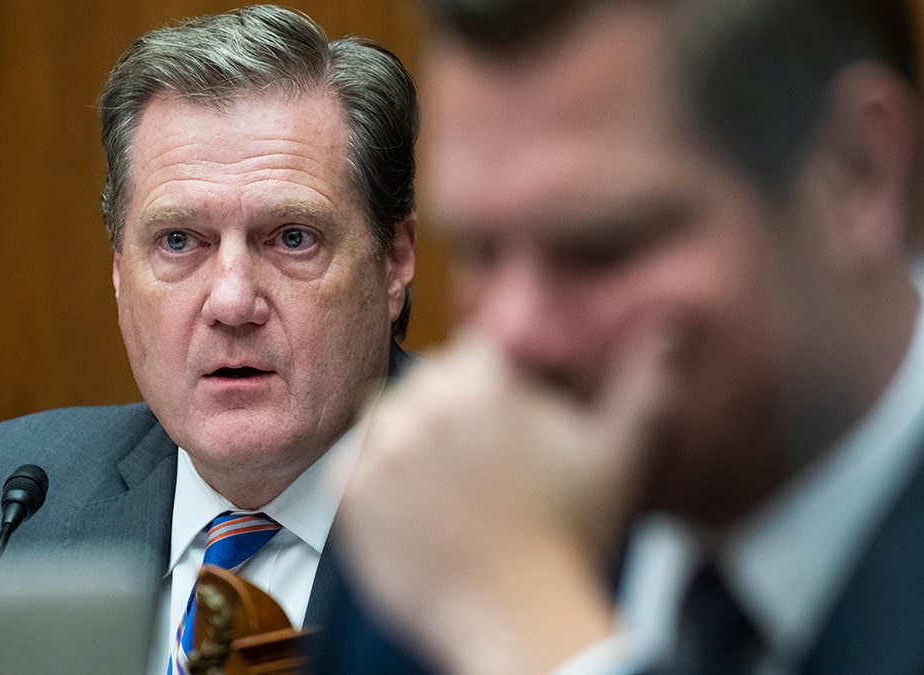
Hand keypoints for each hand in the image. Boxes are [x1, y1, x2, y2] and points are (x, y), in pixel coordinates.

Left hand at [335, 325, 673, 673]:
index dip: (490, 385)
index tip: (501, 426)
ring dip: (410, 441)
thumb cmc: (572, 538)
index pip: (472, 354)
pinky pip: (354, 464)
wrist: (520, 619)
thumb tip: (672, 323)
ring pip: (387, 420)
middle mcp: (425, 409)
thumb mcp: (619, 454)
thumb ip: (646, 381)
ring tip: (448, 489)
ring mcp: (384, 452)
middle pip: (427, 385)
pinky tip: (418, 508)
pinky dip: (377, 479)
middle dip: (450, 412)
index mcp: (484, 385)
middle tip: (478, 464)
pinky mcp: (353, 495)